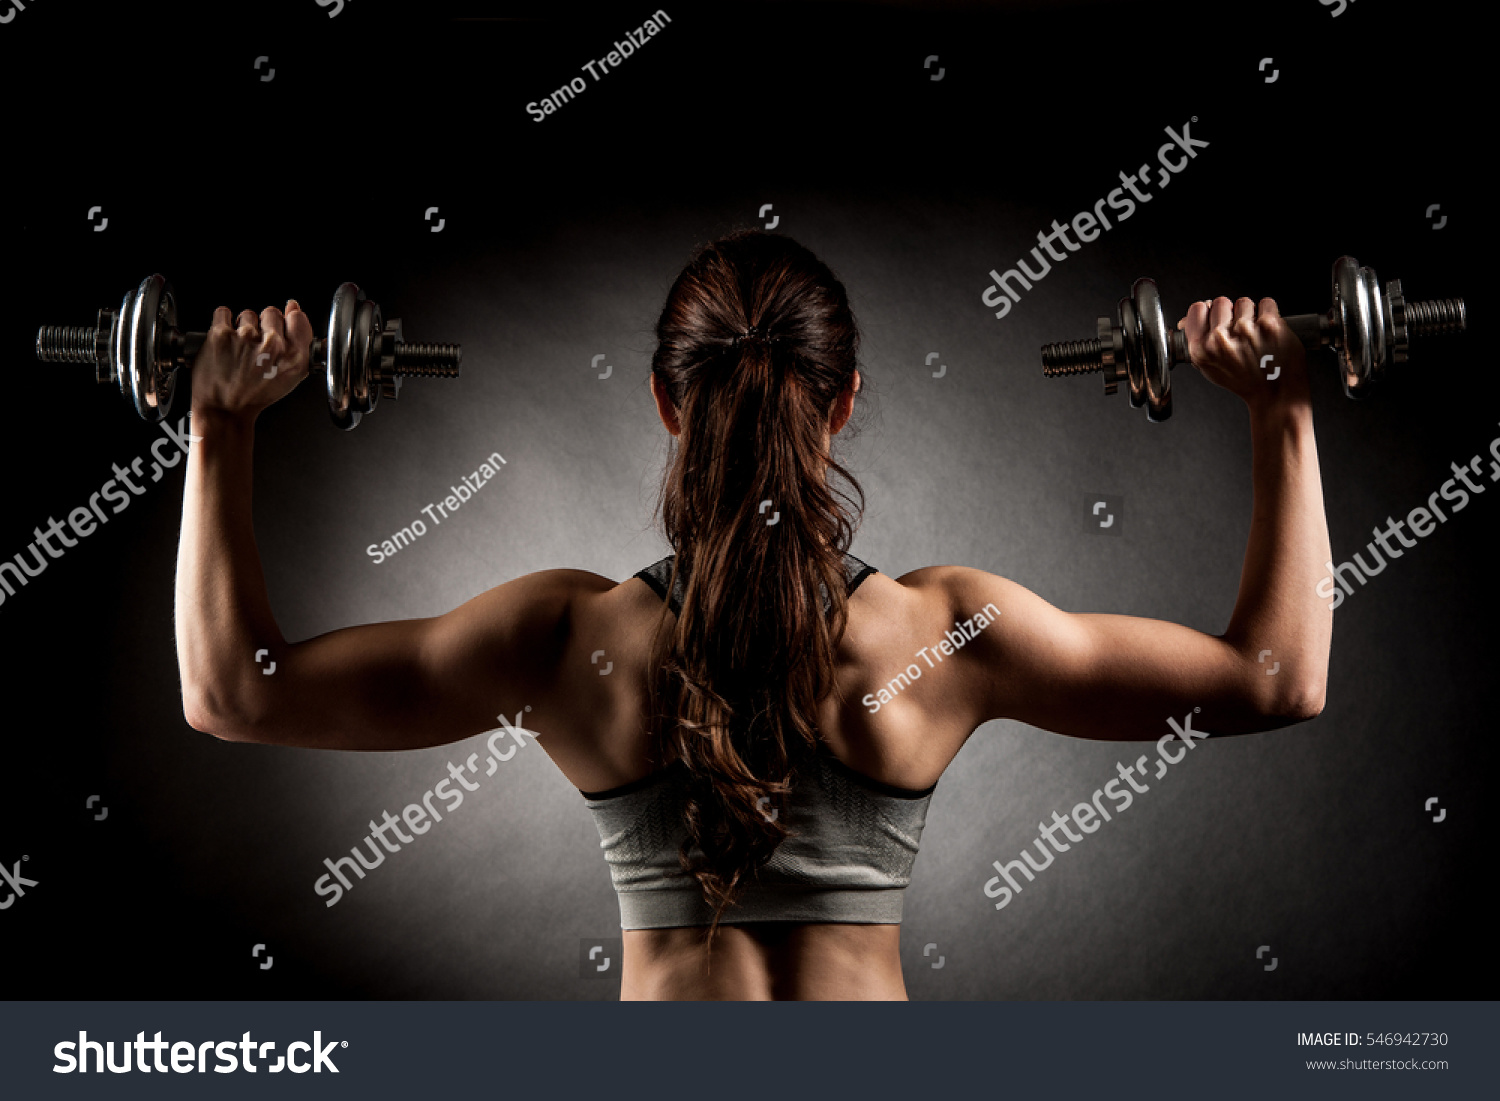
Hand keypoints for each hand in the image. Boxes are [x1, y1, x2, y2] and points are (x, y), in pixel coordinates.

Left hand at [189, 300, 315, 422]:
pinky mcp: (221, 334)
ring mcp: (246, 338)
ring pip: (247, 314)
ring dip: (241, 327)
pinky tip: (224, 340)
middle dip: (263, 326)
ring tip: (238, 349)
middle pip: (271, 313)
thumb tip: (294, 308)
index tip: (278, 330)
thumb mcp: (290, 376)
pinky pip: (223, 313)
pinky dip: (221, 323)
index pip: (297, 318)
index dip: (287, 321)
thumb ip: (299, 341)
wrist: (224, 410)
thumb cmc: (253, 396)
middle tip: (255, 348)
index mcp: (294, 357)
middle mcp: (272, 346)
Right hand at [1176, 296, 1308, 412]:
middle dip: (1231, 313)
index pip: (1197, 309)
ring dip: (1251, 314)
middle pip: (1221, 302)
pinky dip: (1270, 313)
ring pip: (1243, 302)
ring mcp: (1245, 330)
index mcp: (1201, 349)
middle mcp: (1220, 340)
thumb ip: (1197, 344)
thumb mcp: (1210, 369)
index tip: (1217, 319)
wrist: (1275, 394)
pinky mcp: (1269, 325)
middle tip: (1239, 332)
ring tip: (1256, 334)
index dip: (1208, 311)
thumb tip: (1185, 321)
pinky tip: (1268, 330)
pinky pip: (1266, 303)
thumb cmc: (1245, 382)